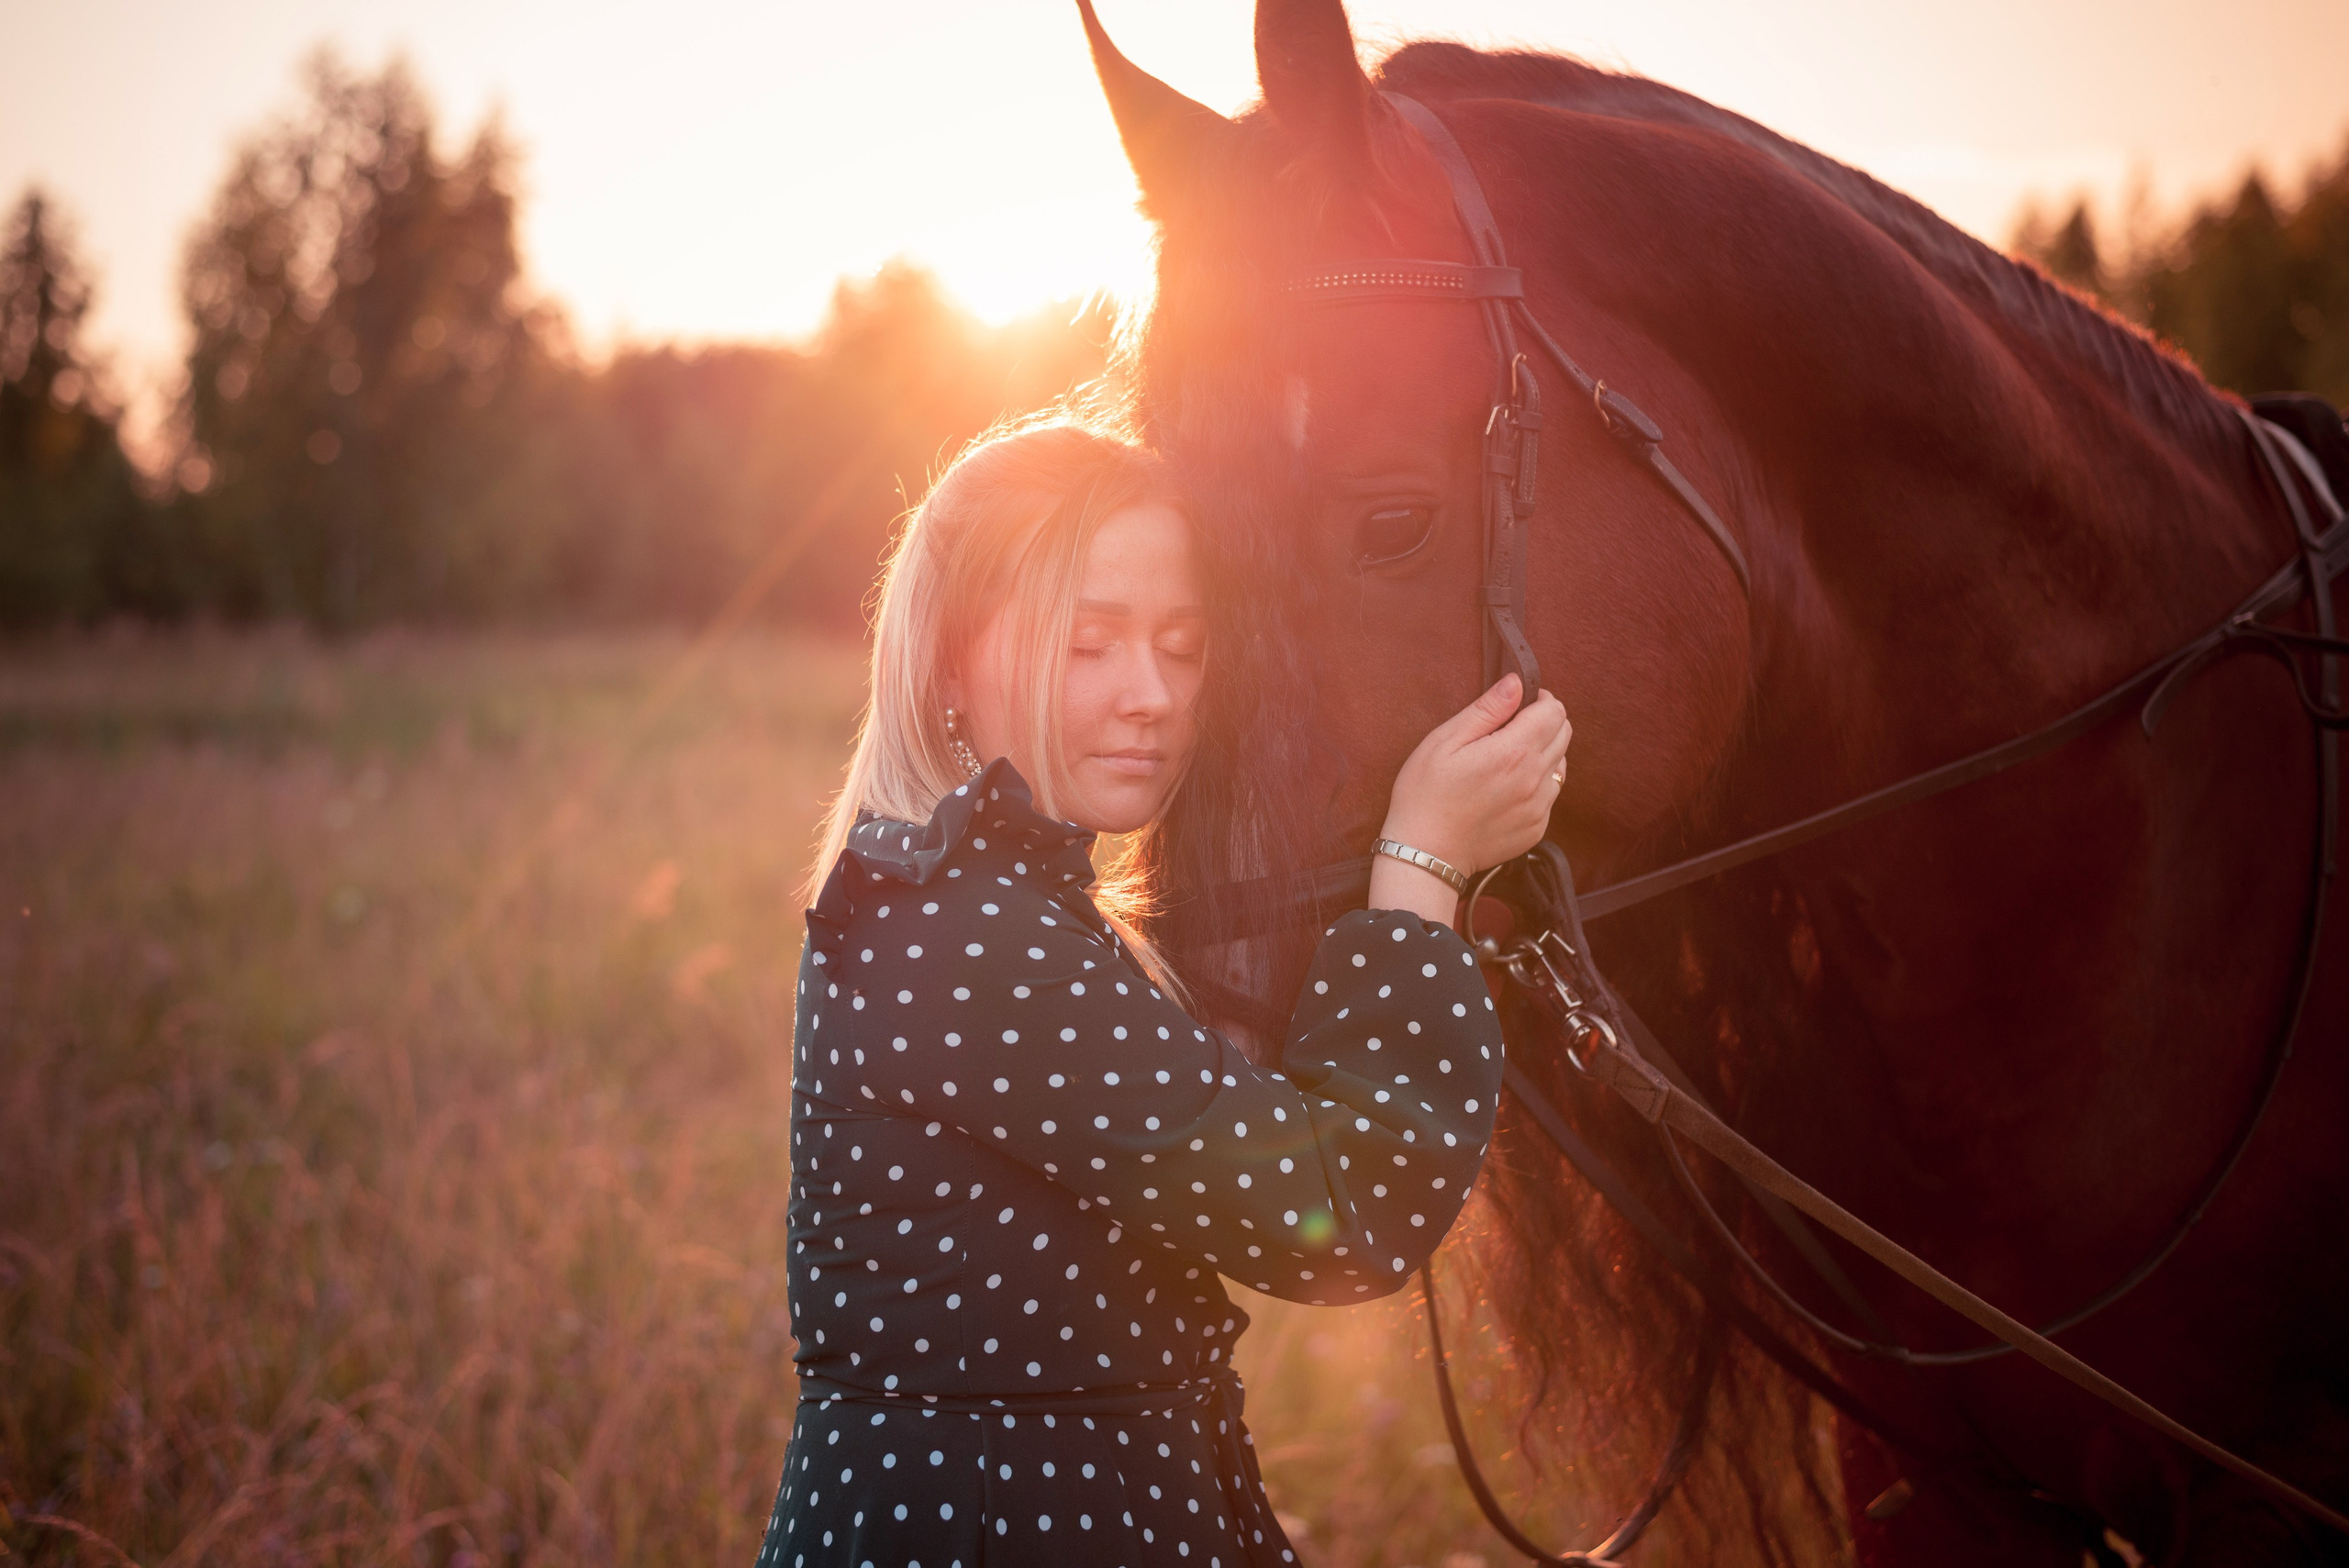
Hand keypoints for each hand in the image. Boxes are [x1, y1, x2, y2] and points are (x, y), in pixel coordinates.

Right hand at [1380, 674, 1571, 880]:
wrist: (1426, 853)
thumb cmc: (1425, 795)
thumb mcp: (1444, 741)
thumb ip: (1486, 710)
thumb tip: (1515, 684)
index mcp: (1513, 752)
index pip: (1554, 712)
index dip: (1541, 699)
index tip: (1521, 703)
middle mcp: (1534, 779)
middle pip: (1564, 734)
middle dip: (1544, 722)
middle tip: (1513, 727)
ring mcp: (1539, 807)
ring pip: (1561, 764)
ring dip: (1543, 752)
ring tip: (1508, 759)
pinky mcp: (1537, 828)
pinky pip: (1550, 794)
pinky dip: (1537, 784)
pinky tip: (1506, 788)